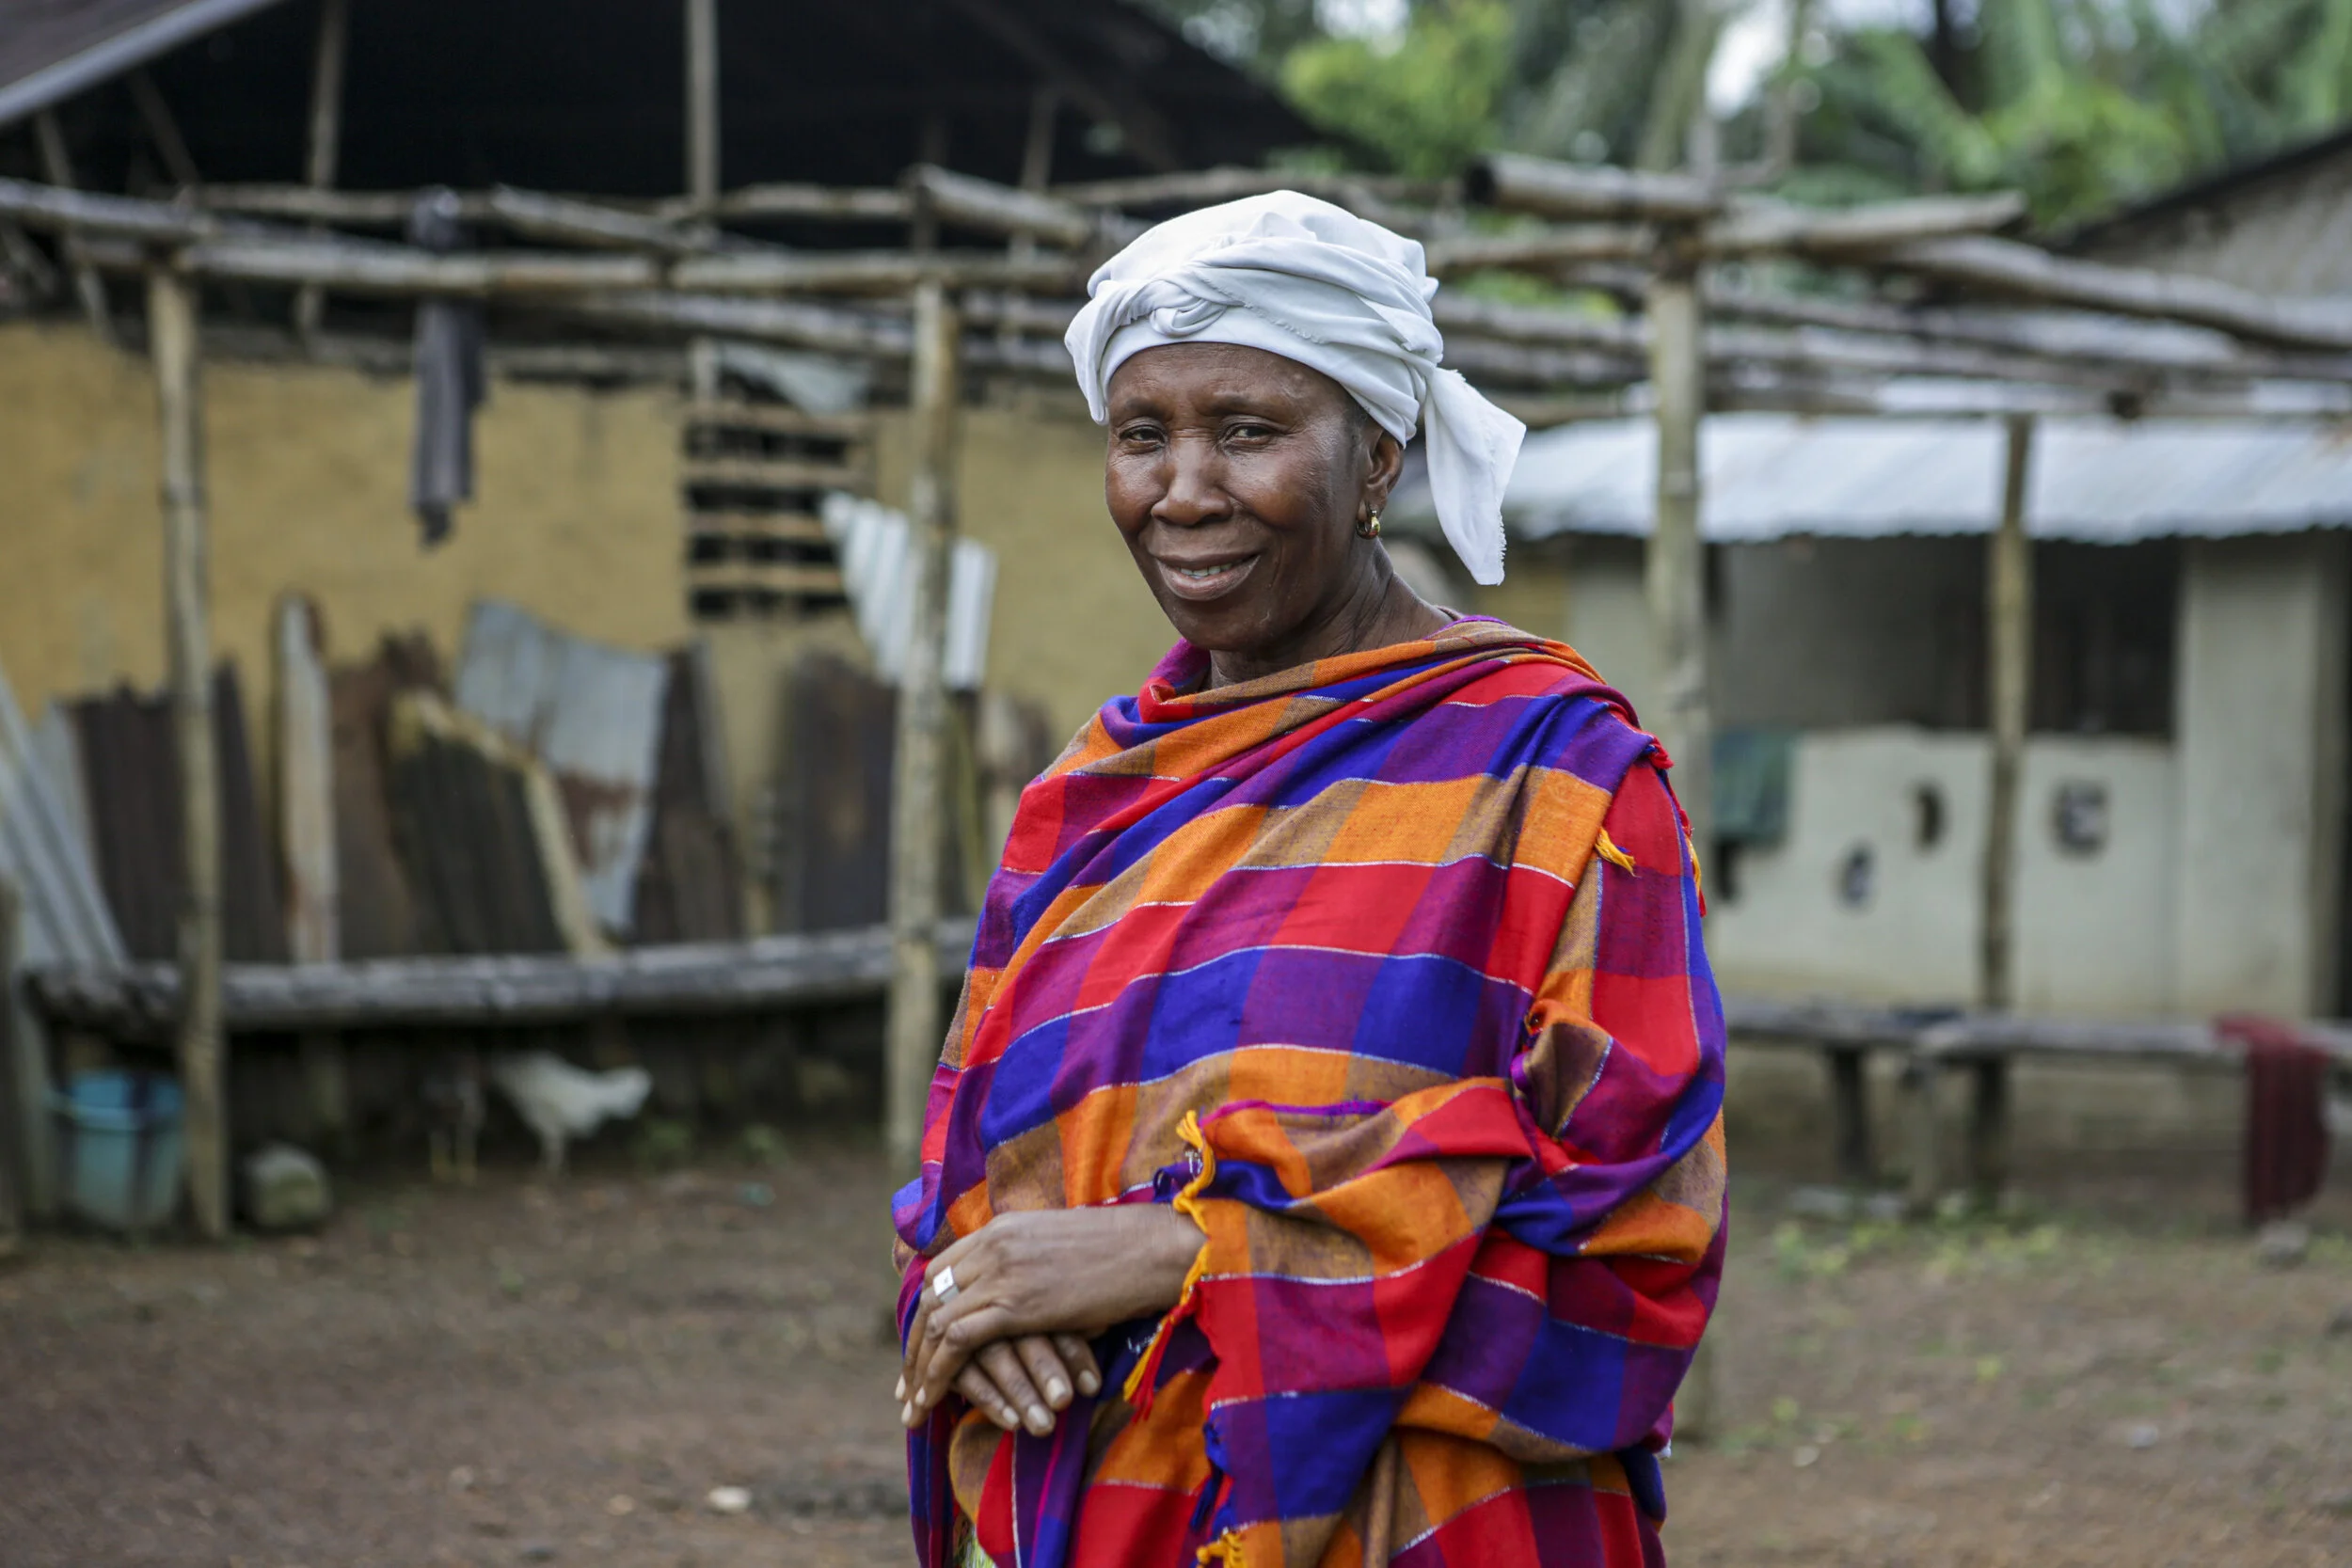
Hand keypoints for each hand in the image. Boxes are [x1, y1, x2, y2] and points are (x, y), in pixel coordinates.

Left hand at [901, 1206, 1202, 1427]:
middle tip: (906, 1383)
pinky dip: (937, 1373)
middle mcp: (992, 1245)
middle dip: (913, 1343)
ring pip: (933, 1320)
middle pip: (929, 1295)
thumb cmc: (1124, 1255)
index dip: (925, 1310)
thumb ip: (1032, 1266)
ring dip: (918, 1366)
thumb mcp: (1063, 1249)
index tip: (919, 1345)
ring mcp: (1000, 1272)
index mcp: (1002, 1228)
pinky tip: (932, 1398)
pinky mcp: (1014, 1304)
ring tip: (913, 1403)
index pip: (942, 1270)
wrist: (1154, 1249)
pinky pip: (955, 1340)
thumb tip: (1023, 1306)